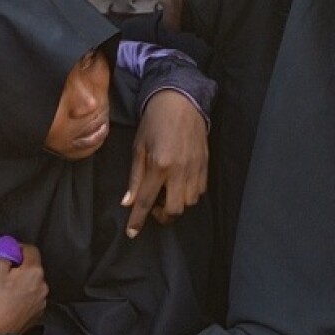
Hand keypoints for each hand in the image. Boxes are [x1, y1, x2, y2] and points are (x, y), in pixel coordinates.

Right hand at [0, 245, 47, 334]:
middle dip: (18, 267)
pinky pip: (30, 299)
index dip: (16, 248)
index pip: (30, 249)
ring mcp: (41, 304)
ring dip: (21, 283)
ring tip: (4, 290)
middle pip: (32, 267)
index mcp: (35, 272)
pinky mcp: (36, 317)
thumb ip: (3, 252)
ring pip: (31, 284)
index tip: (3, 256)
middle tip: (1, 274)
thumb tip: (9, 250)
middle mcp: (44, 287)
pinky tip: (8, 303)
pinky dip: (21, 297)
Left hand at [123, 89, 207, 237]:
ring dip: (176, 204)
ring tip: (166, 192)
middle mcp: (179, 170)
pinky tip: (179, 184)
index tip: (132, 233)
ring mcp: (195, 169)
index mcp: (159, 165)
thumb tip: (128, 202)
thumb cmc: (154, 121)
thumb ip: (135, 177)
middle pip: (174, 210)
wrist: (181, 101)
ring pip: (189, 203)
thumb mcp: (138, 147)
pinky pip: (200, 191)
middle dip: (162, 216)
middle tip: (153, 206)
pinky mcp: (205, 165)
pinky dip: (189, 194)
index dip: (138, 220)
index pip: (146, 201)